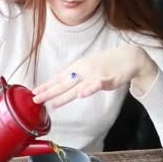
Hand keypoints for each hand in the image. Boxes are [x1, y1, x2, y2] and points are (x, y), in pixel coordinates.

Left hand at [32, 45, 157, 107]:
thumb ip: (75, 74)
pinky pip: (95, 86)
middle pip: (62, 84)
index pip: (58, 78)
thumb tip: (60, 78)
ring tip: (52, 103)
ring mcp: (93, 75)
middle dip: (48, 92)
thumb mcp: (87, 67)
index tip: (34, 92)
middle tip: (36, 99)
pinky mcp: (106, 79)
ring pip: (75, 87)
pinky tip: (81, 95)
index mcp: (77, 68)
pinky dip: (88, 90)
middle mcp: (82, 70)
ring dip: (63, 96)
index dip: (46, 85)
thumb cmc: (107, 64)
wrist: (128, 58)